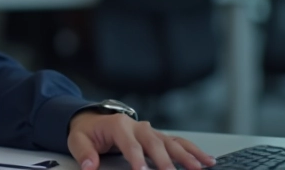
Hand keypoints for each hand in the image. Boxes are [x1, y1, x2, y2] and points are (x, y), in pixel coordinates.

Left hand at [67, 112, 217, 169]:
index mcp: (118, 125)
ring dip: (186, 155)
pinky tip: (206, 160)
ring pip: (171, 142)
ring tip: (199, 167)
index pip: (129, 144)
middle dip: (164, 160)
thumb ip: (84, 153)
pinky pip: (177, 142)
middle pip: (154, 143)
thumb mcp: (78, 140)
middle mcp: (138, 127)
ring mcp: (150, 131)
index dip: (136, 158)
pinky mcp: (158, 137)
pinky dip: (192, 150)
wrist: (93, 119)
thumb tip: (89, 166)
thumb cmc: (88, 131)